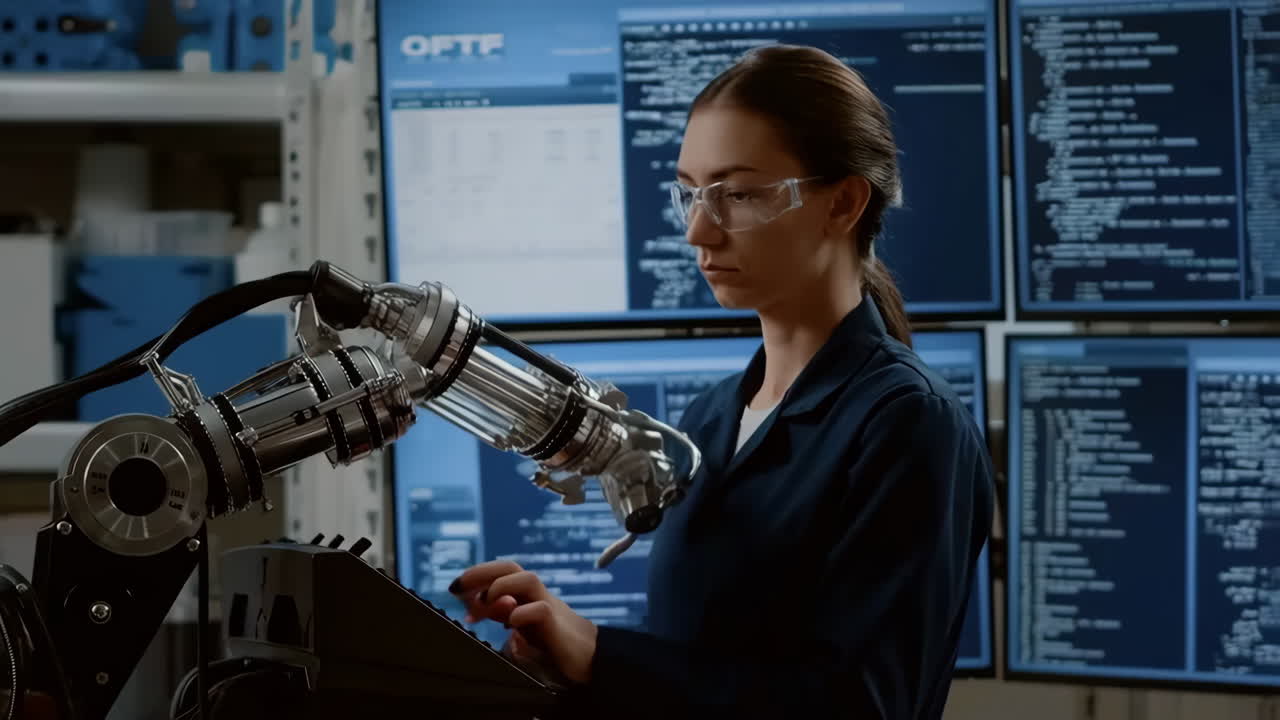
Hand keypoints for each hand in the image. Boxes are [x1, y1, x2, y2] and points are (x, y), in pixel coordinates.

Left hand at [450, 560, 597, 684]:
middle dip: (482, 571)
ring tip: (483, 603)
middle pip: (511, 568)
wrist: (590, 657)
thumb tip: (475, 606)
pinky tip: (510, 624)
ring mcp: (549, 607)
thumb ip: (502, 615)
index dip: (477, 576)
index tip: (454, 590)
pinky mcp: (558, 626)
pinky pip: (541, 610)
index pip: (501, 573)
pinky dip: (522, 613)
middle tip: (457, 586)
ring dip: (501, 586)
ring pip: (528, 579)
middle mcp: (537, 596)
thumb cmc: (554, 643)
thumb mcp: (522, 627)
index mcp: (527, 595)